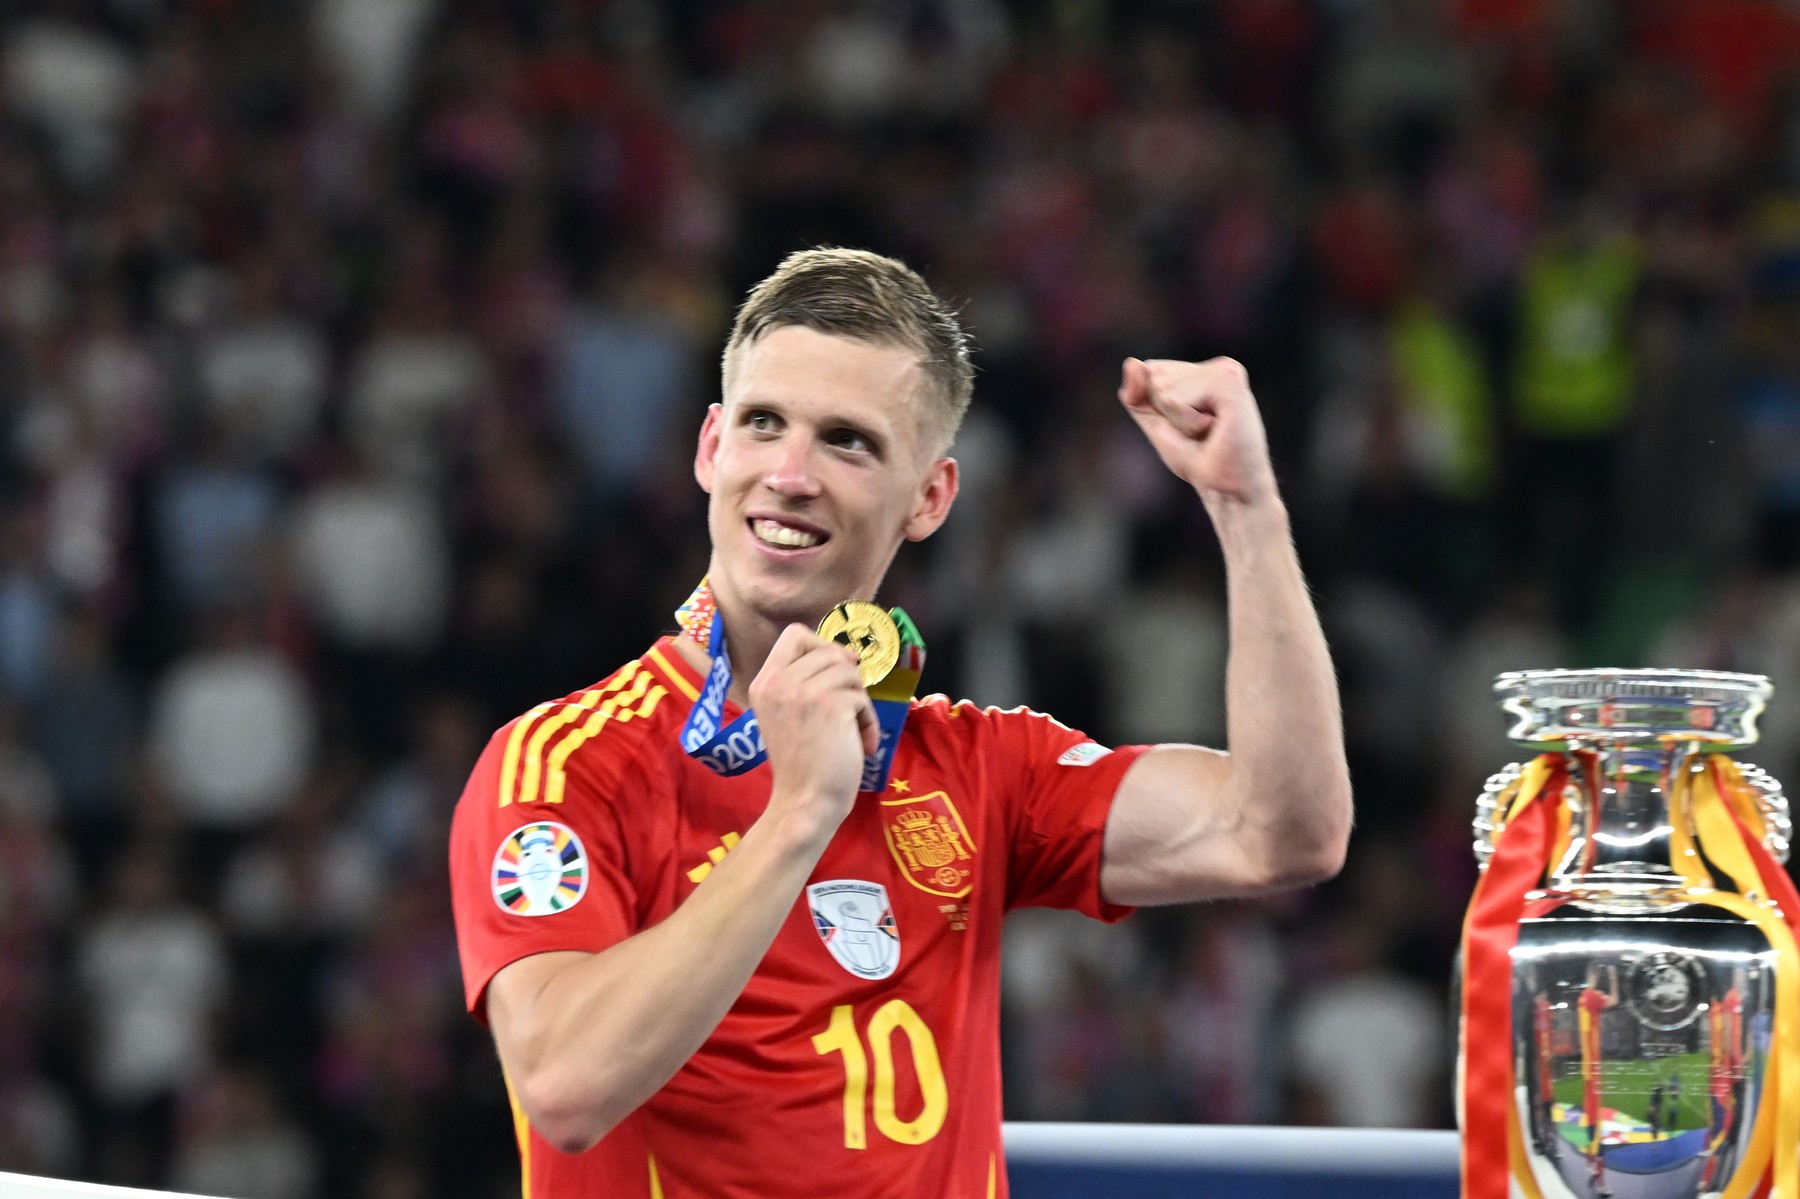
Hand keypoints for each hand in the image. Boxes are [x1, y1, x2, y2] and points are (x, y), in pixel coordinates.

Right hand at [749, 624, 879, 833]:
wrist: (805, 802)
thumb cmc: (802, 764)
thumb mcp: (788, 713)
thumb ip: (804, 682)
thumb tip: (848, 655)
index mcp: (764, 683)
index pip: (794, 634)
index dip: (821, 645)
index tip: (835, 670)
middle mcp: (778, 681)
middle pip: (830, 652)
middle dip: (847, 680)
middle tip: (847, 711)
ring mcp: (803, 691)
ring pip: (850, 672)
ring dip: (859, 702)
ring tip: (852, 731)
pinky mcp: (830, 703)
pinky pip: (862, 697)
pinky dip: (869, 721)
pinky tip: (861, 745)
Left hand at [1118, 357, 1277, 505]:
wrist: (1227, 489)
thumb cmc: (1196, 458)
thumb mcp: (1156, 423)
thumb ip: (1137, 395)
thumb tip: (1132, 362)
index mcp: (1205, 370)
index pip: (1150, 371)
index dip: (1157, 408)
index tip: (1189, 428)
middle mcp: (1218, 366)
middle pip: (1154, 376)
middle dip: (1167, 414)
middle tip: (1200, 434)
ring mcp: (1226, 372)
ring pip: (1164, 389)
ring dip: (1180, 422)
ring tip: (1210, 433)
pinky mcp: (1230, 384)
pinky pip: (1177, 399)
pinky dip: (1187, 423)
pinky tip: (1215, 430)